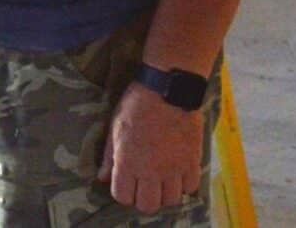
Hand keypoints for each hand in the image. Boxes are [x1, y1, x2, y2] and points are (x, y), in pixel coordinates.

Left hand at [100, 83, 203, 213]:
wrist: (168, 88)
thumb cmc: (136, 104)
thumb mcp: (115, 126)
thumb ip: (110, 156)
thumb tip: (103, 177)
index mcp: (127, 162)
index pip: (123, 196)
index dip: (123, 192)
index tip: (126, 183)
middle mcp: (150, 171)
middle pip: (147, 206)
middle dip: (143, 198)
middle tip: (145, 185)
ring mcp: (173, 168)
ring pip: (171, 201)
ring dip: (165, 194)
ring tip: (163, 181)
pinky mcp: (192, 161)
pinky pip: (191, 187)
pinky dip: (185, 184)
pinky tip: (179, 173)